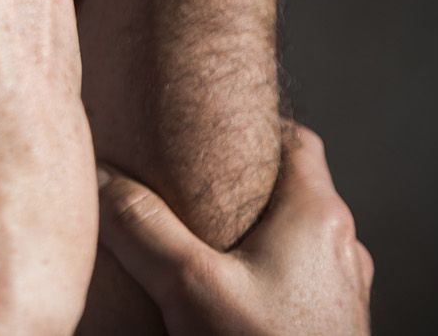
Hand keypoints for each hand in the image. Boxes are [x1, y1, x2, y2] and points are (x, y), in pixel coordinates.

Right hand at [98, 125, 372, 335]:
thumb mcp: (190, 284)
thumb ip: (140, 225)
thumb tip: (97, 174)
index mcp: (318, 214)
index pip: (297, 138)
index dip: (251, 123)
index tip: (202, 122)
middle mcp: (339, 247)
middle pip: (288, 190)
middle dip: (234, 185)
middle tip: (179, 183)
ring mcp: (339, 293)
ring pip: (290, 240)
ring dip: (247, 235)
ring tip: (191, 240)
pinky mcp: (328, 328)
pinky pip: (293, 282)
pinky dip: (258, 276)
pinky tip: (216, 296)